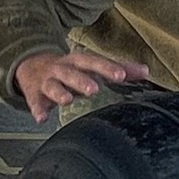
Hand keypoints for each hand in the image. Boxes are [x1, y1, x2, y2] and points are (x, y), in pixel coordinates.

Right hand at [15, 50, 148, 123]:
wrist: (32, 65)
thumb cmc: (70, 68)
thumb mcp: (92, 65)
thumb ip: (119, 69)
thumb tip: (146, 71)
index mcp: (79, 61)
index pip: (95, 62)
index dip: (108, 68)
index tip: (122, 76)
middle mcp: (63, 69)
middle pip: (72, 72)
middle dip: (82, 80)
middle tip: (94, 89)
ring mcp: (47, 81)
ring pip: (53, 85)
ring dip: (60, 92)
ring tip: (67, 100)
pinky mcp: (35, 94)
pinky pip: (35, 102)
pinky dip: (38, 109)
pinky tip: (42, 118)